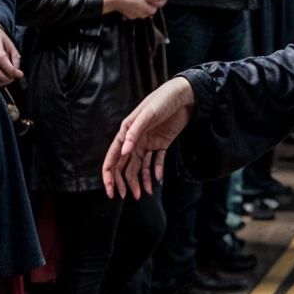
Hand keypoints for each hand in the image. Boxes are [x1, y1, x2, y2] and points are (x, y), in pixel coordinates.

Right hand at [0, 20, 21, 116]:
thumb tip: (18, 71)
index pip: (11, 71)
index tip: (19, 73)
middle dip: (10, 77)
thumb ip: (16, 59)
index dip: (17, 73)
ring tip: (3, 74)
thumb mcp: (10, 45)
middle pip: (4, 79)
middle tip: (12, 72)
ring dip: (2, 82)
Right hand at [102, 76, 194, 198]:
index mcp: (126, 132)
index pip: (113, 158)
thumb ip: (134, 132)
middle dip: (125, 182)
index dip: (109, 176)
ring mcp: (148, 142)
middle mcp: (135, 139)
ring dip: (141, 180)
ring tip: (144, 195)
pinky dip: (156, 171)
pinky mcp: (162, 143)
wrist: (184, 95)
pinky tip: (157, 181)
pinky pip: (156, 161)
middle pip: (125, 166)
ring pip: (140, 166)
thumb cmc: (162, 100)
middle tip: (129, 197)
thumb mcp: (147, 114)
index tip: (111, 192)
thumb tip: (123, 152)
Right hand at [103, 0, 165, 19]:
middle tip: (146, 2)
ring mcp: (135, 16)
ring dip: (143, 11)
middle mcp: (141, 14)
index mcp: (144, 7)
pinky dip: (136, 12)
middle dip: (149, 8)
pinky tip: (133, 6)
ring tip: (140, 4)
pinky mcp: (130, 17)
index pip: (154, 10)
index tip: (152, 2)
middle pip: (149, 13)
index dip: (154, 6)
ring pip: (143, 15)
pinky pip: (136, 16)